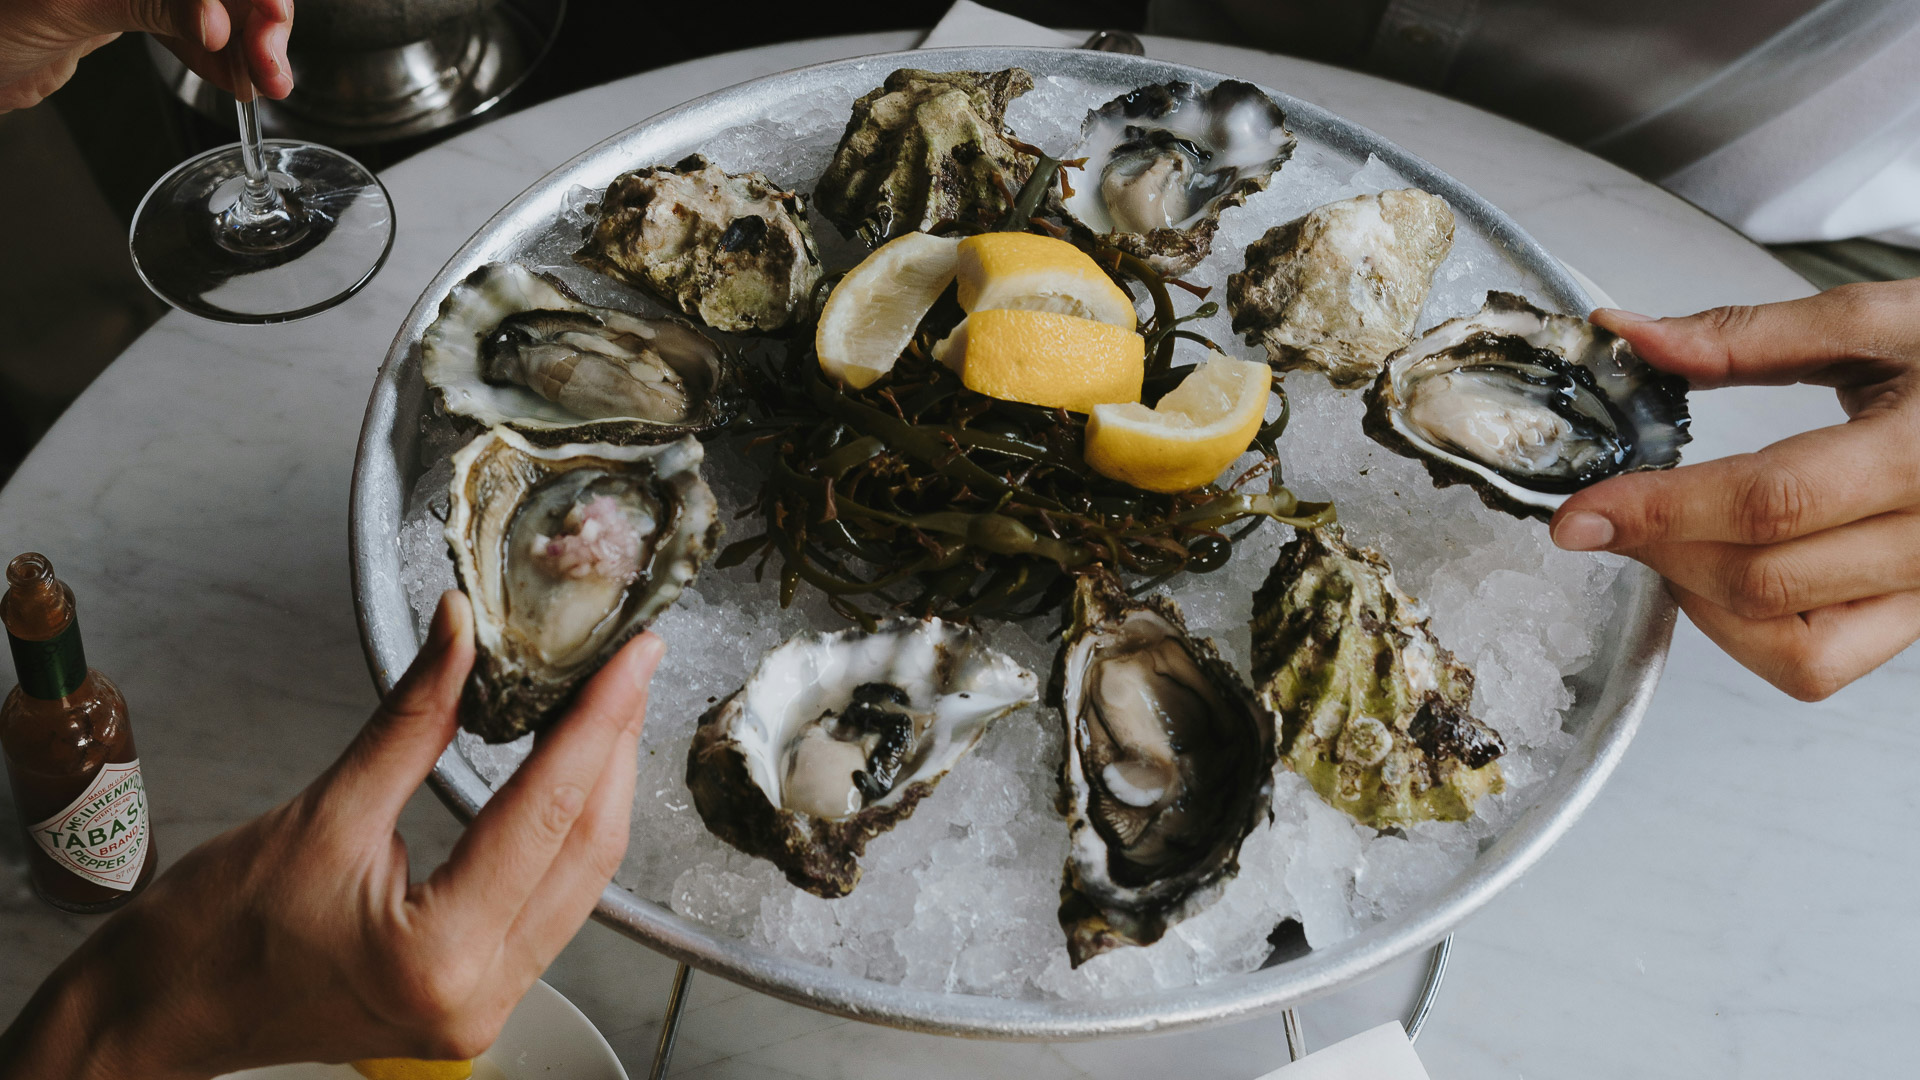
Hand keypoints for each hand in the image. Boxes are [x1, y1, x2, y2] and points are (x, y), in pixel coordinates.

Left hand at [0, 0, 292, 111]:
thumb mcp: (73, 4)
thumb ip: (151, 5)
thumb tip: (218, 23)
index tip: (269, 18)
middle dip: (258, 18)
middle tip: (271, 66)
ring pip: (215, 1)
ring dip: (248, 43)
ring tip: (266, 82)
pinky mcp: (130, 4)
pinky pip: (190, 26)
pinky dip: (218, 56)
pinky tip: (235, 80)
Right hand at [0, 592, 661, 1078]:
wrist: (157, 1015)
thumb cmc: (209, 935)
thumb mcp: (320, 810)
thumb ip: (411, 720)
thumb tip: (464, 630)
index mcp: (435, 955)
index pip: (547, 812)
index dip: (598, 721)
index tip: (631, 657)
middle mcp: (476, 996)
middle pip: (586, 852)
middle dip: (615, 749)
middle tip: (633, 666)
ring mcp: (482, 1009)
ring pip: (580, 882)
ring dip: (600, 791)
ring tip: (612, 706)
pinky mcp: (475, 1001)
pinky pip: (550, 907)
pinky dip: (564, 835)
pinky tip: (574, 775)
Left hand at [1549, 279, 1919, 700]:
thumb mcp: (1879, 319)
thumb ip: (1747, 336)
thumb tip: (1629, 337)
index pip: (1772, 501)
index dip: (1661, 512)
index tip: (1579, 514)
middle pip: (1768, 582)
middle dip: (1663, 553)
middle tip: (1607, 517)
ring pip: (1796, 650)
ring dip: (1704, 605)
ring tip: (1668, 541)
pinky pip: (1824, 663)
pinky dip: (1751, 633)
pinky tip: (1721, 574)